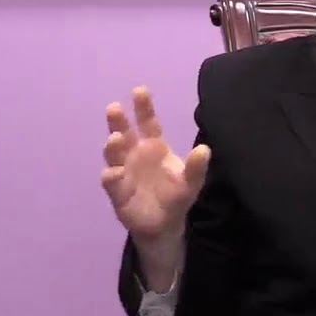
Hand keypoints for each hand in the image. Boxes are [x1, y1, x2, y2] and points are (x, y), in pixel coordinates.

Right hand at [100, 86, 210, 243]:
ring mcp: (123, 170)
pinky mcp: (116, 190)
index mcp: (154, 146)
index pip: (147, 122)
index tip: (139, 90)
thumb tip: (204, 149)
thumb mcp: (191, 182)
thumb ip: (196, 167)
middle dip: (118, 120)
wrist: (163, 225)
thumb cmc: (176, 196)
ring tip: (116, 138)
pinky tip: (115, 173)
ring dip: (113, 145)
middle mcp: (135, 154)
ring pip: (113, 154)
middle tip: (114, 108)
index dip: (143, 107)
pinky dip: (111, 176)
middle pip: (124, 132)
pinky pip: (111, 180)